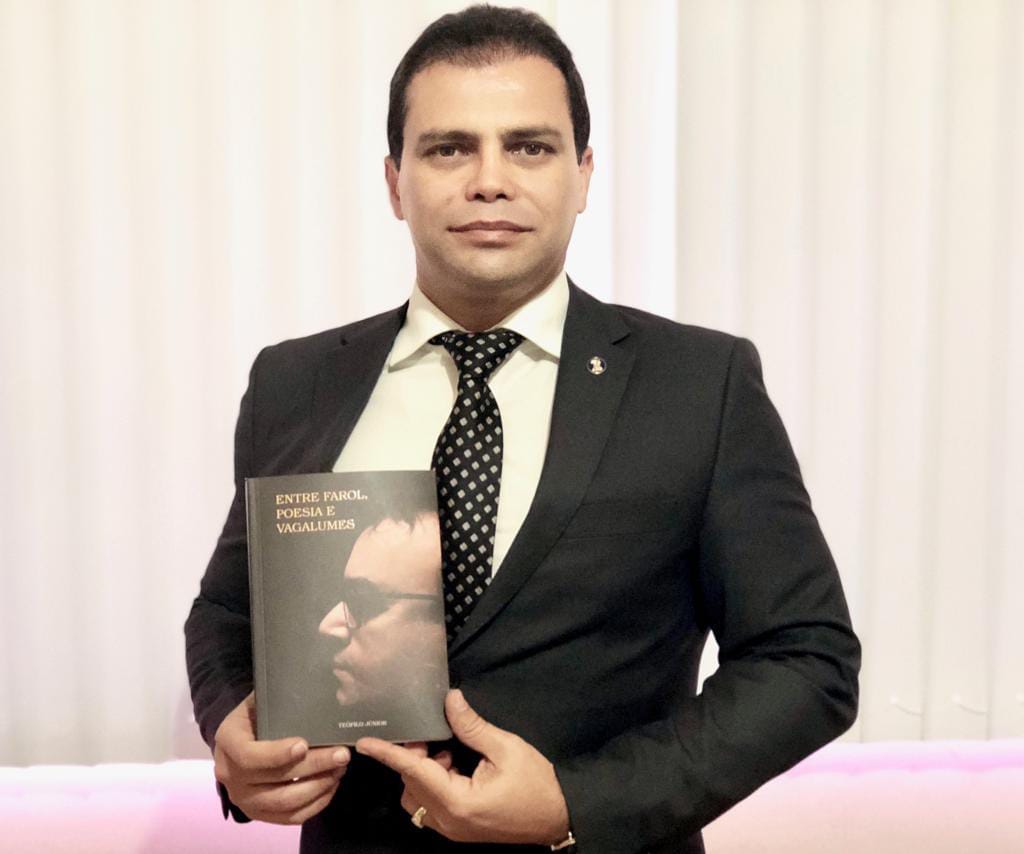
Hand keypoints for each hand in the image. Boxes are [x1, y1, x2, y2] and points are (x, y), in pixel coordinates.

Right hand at [213, 692, 350, 823]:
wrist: (240, 735)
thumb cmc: (257, 711)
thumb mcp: (261, 698)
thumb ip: (279, 697)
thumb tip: (315, 685)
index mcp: (228, 741)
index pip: (248, 756)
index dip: (276, 754)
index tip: (304, 744)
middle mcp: (230, 775)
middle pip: (273, 781)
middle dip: (312, 768)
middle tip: (342, 754)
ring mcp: (244, 798)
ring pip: (284, 803)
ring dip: (318, 787)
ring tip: (341, 768)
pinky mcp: (259, 813)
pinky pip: (289, 818)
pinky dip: (315, 804)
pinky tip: (332, 786)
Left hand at [356, 690, 569, 845]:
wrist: (558, 817)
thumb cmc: (536, 784)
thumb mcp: (506, 748)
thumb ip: (472, 726)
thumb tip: (449, 699)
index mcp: (457, 802)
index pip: (413, 771)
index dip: (388, 753)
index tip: (364, 742)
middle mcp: (448, 821)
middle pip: (410, 786)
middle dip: (413, 758)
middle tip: (429, 734)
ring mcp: (452, 829)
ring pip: (416, 798)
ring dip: (422, 772)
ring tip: (447, 751)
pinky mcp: (458, 828)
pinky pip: (430, 805)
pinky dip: (432, 783)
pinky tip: (453, 765)